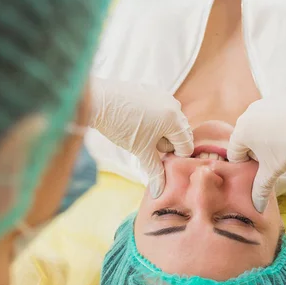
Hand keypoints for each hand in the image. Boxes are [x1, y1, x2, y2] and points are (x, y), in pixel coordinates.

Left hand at [87, 77, 193, 197]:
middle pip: (181, 133)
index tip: (157, 156)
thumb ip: (155, 171)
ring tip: (143, 134)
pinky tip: (139, 122)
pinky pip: (163, 110)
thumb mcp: (141, 150)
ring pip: (172, 122)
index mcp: (175, 120)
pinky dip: (156, 119)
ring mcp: (164, 96)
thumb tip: (159, 192)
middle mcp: (174, 106)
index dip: (173, 156)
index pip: (186, 146)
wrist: (99, 101)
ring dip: (162, 132)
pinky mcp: (154, 91)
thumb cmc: (121, 125)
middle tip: (149, 145)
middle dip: (168, 143)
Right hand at [227, 94, 285, 211]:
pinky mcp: (280, 97)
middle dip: (257, 149)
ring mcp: (264, 102)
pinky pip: (274, 113)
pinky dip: (280, 122)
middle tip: (275, 156)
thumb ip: (260, 189)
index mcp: (241, 131)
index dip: (249, 164)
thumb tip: (256, 208)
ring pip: (259, 124)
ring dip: (267, 135)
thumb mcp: (273, 171)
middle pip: (246, 138)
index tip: (265, 166)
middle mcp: (248, 113)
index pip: (235, 154)